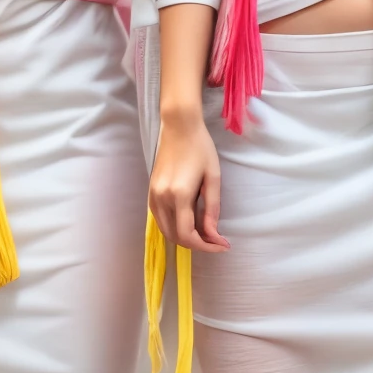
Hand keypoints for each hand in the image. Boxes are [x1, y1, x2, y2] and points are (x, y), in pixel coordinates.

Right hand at [151, 108, 227, 253]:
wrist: (179, 127)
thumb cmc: (201, 148)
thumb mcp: (213, 178)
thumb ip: (212, 208)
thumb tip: (214, 234)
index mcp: (179, 195)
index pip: (187, 234)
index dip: (206, 246)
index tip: (222, 246)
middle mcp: (161, 198)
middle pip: (175, 236)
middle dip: (196, 244)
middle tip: (216, 240)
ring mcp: (153, 195)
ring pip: (166, 230)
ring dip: (184, 237)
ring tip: (205, 233)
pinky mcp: (150, 192)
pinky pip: (160, 219)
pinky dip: (174, 227)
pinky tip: (189, 221)